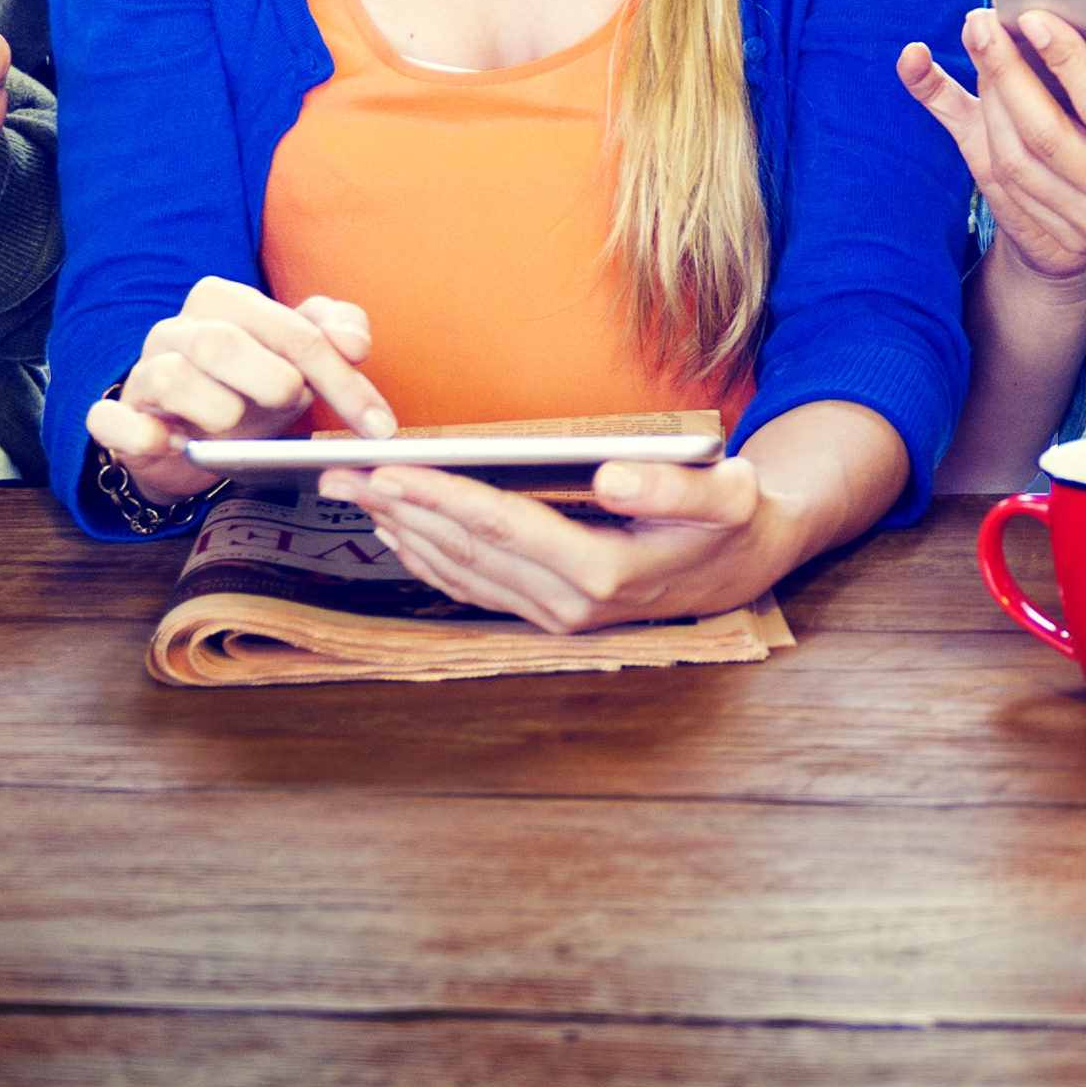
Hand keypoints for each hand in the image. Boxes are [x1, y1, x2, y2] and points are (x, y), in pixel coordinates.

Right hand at [85, 277, 391, 505]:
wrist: (192, 441)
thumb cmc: (251, 391)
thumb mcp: (299, 360)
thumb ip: (333, 332)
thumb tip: (355, 341)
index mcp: (225, 302)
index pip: (292, 329)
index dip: (341, 378)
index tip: (376, 424)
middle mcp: (177, 330)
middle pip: (223, 343)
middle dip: (274, 383)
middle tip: (294, 409)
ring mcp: (141, 373)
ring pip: (172, 378)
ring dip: (218, 412)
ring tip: (234, 428)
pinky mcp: (115, 418)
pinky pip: (112, 420)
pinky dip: (143, 434)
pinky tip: (173, 444)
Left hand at [323, 451, 799, 635]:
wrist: (743, 565)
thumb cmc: (731, 516)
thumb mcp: (726, 490)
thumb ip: (672, 482)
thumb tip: (610, 473)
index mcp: (605, 571)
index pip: (501, 527)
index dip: (439, 496)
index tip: (388, 470)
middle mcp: (572, 605)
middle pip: (465, 551)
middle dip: (399, 510)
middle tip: (342, 474)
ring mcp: (557, 617)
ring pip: (459, 574)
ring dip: (403, 534)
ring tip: (357, 494)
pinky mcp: (548, 616)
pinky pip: (473, 588)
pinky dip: (428, 558)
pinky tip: (399, 532)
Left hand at [895, 8, 1085, 289]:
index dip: (1068, 62)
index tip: (1037, 17)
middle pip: (1048, 139)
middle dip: (1007, 75)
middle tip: (982, 24)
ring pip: (1019, 165)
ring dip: (991, 102)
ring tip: (980, 48)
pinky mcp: (1073, 237)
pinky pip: (1013, 188)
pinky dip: (991, 136)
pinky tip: (987, 91)